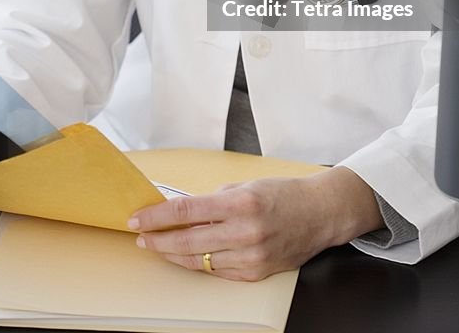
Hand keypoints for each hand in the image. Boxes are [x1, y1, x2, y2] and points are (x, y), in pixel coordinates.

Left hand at [127, 166, 383, 280]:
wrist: (320, 214)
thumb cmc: (284, 194)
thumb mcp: (246, 185)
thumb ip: (214, 199)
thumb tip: (183, 210)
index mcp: (240, 203)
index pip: (186, 210)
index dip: (157, 216)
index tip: (138, 217)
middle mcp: (245, 232)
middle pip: (187, 241)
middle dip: (158, 239)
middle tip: (141, 236)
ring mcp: (251, 257)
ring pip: (198, 261)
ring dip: (173, 254)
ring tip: (158, 246)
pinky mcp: (256, 274)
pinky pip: (217, 272)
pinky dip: (199, 264)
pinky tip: (187, 256)